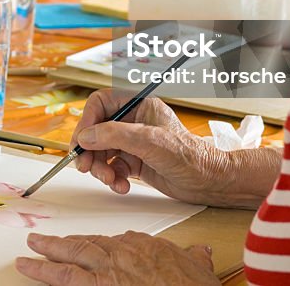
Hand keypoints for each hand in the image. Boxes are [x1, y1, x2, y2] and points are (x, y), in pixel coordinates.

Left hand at [16, 231, 218, 285]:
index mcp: (142, 245)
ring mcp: (108, 270)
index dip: (99, 246)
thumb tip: (200, 251)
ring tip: (27, 255)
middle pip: (85, 245)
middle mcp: (121, 252)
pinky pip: (66, 280)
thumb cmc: (192, 285)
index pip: (114, 242)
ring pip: (70, 258)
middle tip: (41, 242)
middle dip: (62, 244)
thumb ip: (193, 256)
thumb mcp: (197, 266)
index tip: (90, 248)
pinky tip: (32, 271)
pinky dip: (47, 274)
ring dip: (46, 255)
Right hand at [71, 90, 229, 205]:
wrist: (208, 182)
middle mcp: (133, 121)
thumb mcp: (149, 141)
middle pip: (96, 130)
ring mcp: (133, 142)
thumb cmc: (189, 155)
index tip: (82, 140)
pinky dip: (112, 178)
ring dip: (100, 168)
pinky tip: (122, 186)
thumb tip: (86, 136)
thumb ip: (115, 135)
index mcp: (139, 104)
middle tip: (85, 166)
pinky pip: (112, 168)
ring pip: (101, 152)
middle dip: (90, 150)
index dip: (87, 120)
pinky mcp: (135, 162)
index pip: (100, 103)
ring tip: (110, 180)